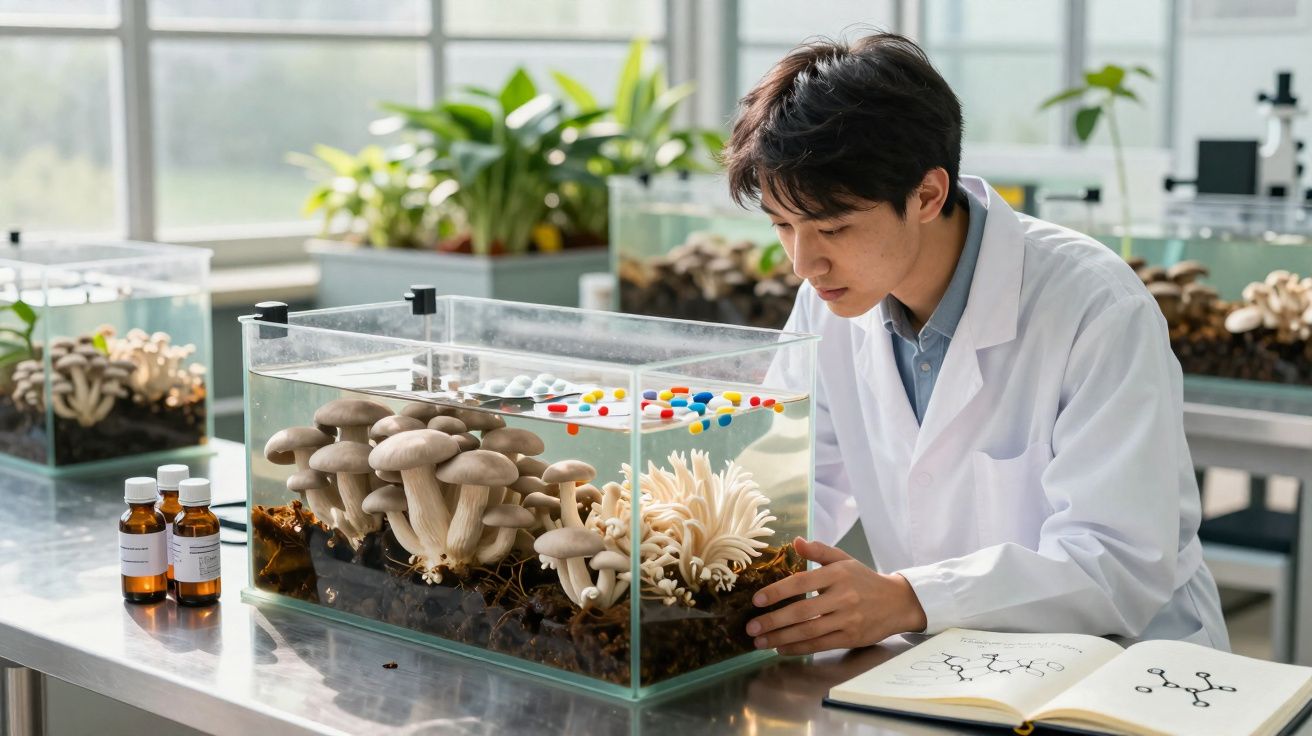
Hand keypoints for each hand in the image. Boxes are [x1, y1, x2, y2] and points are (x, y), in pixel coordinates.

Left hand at [745, 537, 927, 655]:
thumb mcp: (844, 559)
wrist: (897, 602)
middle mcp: (843, 597)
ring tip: (760, 641)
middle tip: (751, 627)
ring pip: (809, 631)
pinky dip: (799, 648)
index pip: (802, 582)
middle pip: (802, 611)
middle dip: (773, 621)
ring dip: (781, 638)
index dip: (778, 592)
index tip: (757, 600)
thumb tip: (796, 542)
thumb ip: (819, 551)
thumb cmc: (864, 579)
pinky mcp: (851, 637)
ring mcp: (847, 619)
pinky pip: (820, 644)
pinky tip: (782, 648)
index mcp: (838, 574)